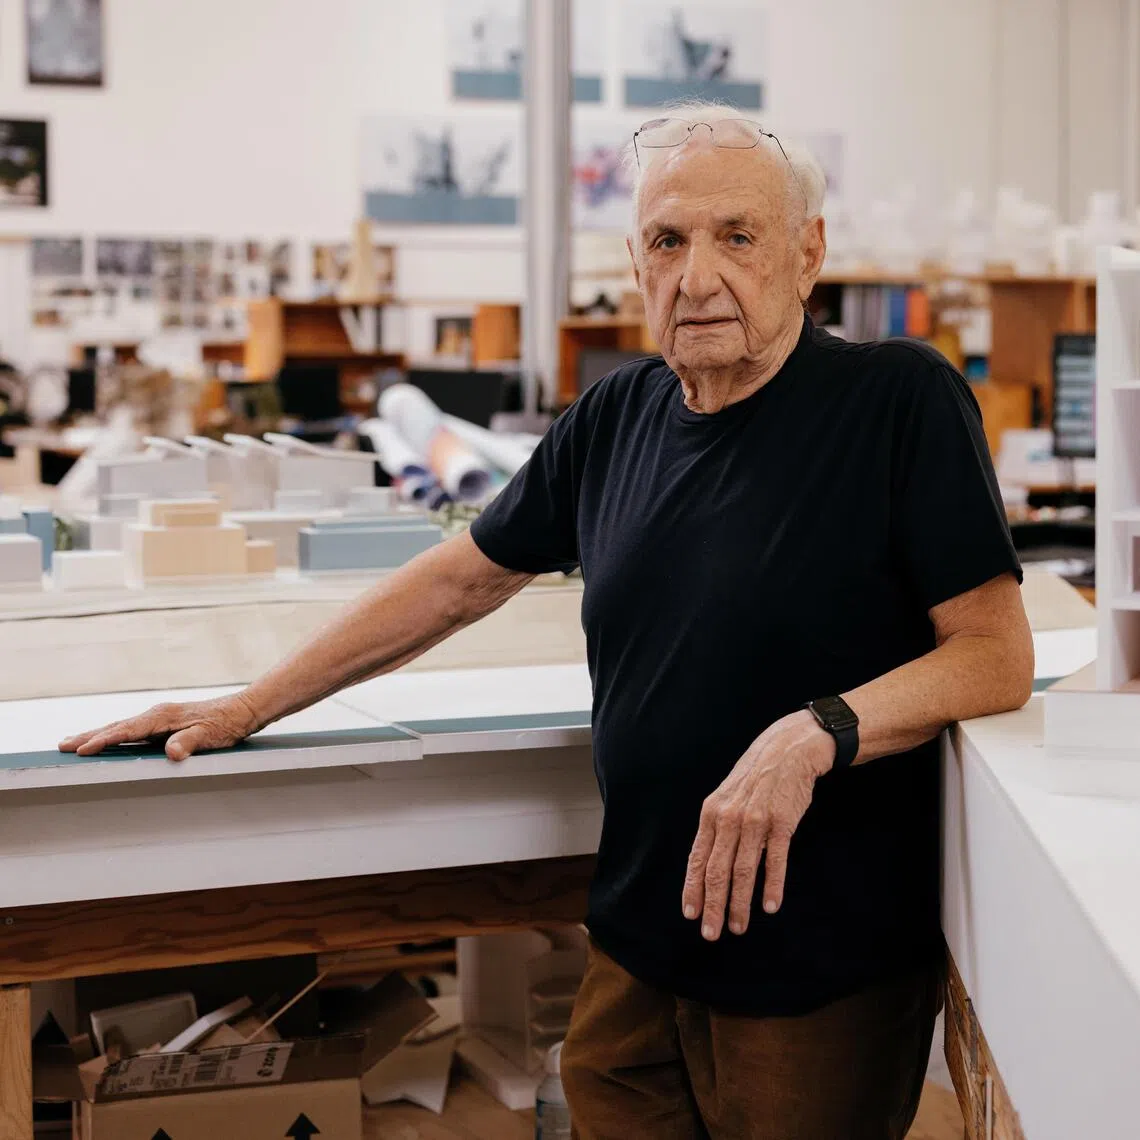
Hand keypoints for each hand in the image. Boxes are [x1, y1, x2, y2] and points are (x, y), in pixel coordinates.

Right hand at [58, 692, 260, 761]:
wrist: (240, 711)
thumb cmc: (225, 725)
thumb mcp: (209, 736)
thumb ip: (188, 743)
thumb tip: (171, 753)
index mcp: (162, 717)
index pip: (127, 731)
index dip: (104, 741)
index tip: (82, 750)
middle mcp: (157, 714)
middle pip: (117, 726)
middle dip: (89, 736)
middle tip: (62, 746)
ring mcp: (159, 717)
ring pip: (122, 727)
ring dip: (98, 734)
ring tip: (73, 742)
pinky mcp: (163, 722)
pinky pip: (132, 729)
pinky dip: (114, 734)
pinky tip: (107, 740)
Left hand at [682, 710, 834, 940]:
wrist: (787, 750)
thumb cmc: (755, 777)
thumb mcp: (726, 796)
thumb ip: (717, 828)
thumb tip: (706, 864)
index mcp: (711, 813)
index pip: (697, 859)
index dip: (693, 889)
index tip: (690, 915)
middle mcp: (729, 818)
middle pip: (717, 871)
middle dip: (713, 906)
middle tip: (711, 934)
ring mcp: (755, 821)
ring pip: (743, 870)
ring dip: (740, 903)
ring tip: (739, 927)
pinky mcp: (782, 823)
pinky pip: (774, 860)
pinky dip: (771, 885)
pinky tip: (769, 906)